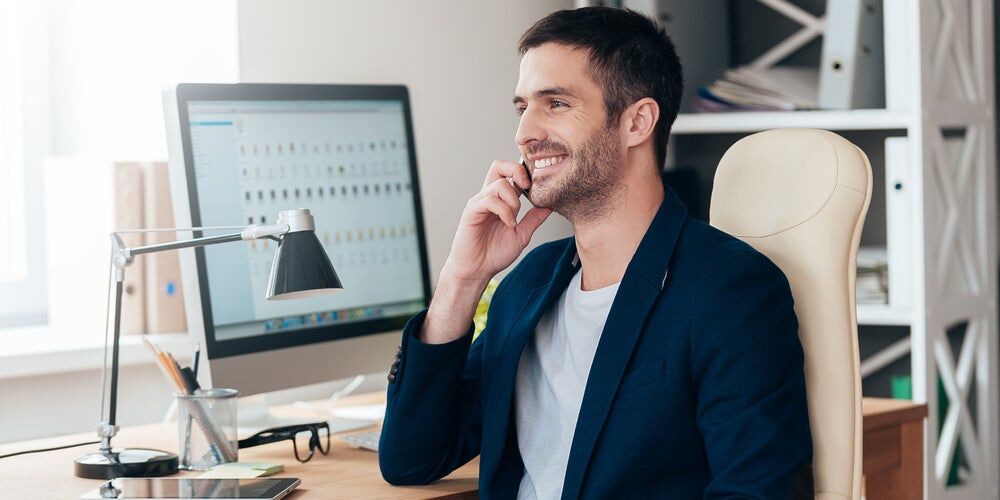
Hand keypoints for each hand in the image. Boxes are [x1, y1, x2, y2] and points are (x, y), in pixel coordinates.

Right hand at [440, 160, 551, 285]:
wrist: (476, 270)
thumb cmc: (494, 253)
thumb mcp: (522, 234)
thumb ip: (534, 218)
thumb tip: (550, 205)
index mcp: (500, 200)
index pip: (508, 173)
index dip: (523, 172)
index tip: (537, 186)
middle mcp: (488, 197)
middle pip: (498, 166)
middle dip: (517, 171)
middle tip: (527, 187)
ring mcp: (479, 203)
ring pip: (499, 184)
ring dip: (513, 201)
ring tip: (514, 219)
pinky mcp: (471, 211)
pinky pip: (489, 200)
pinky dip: (504, 211)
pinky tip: (508, 224)